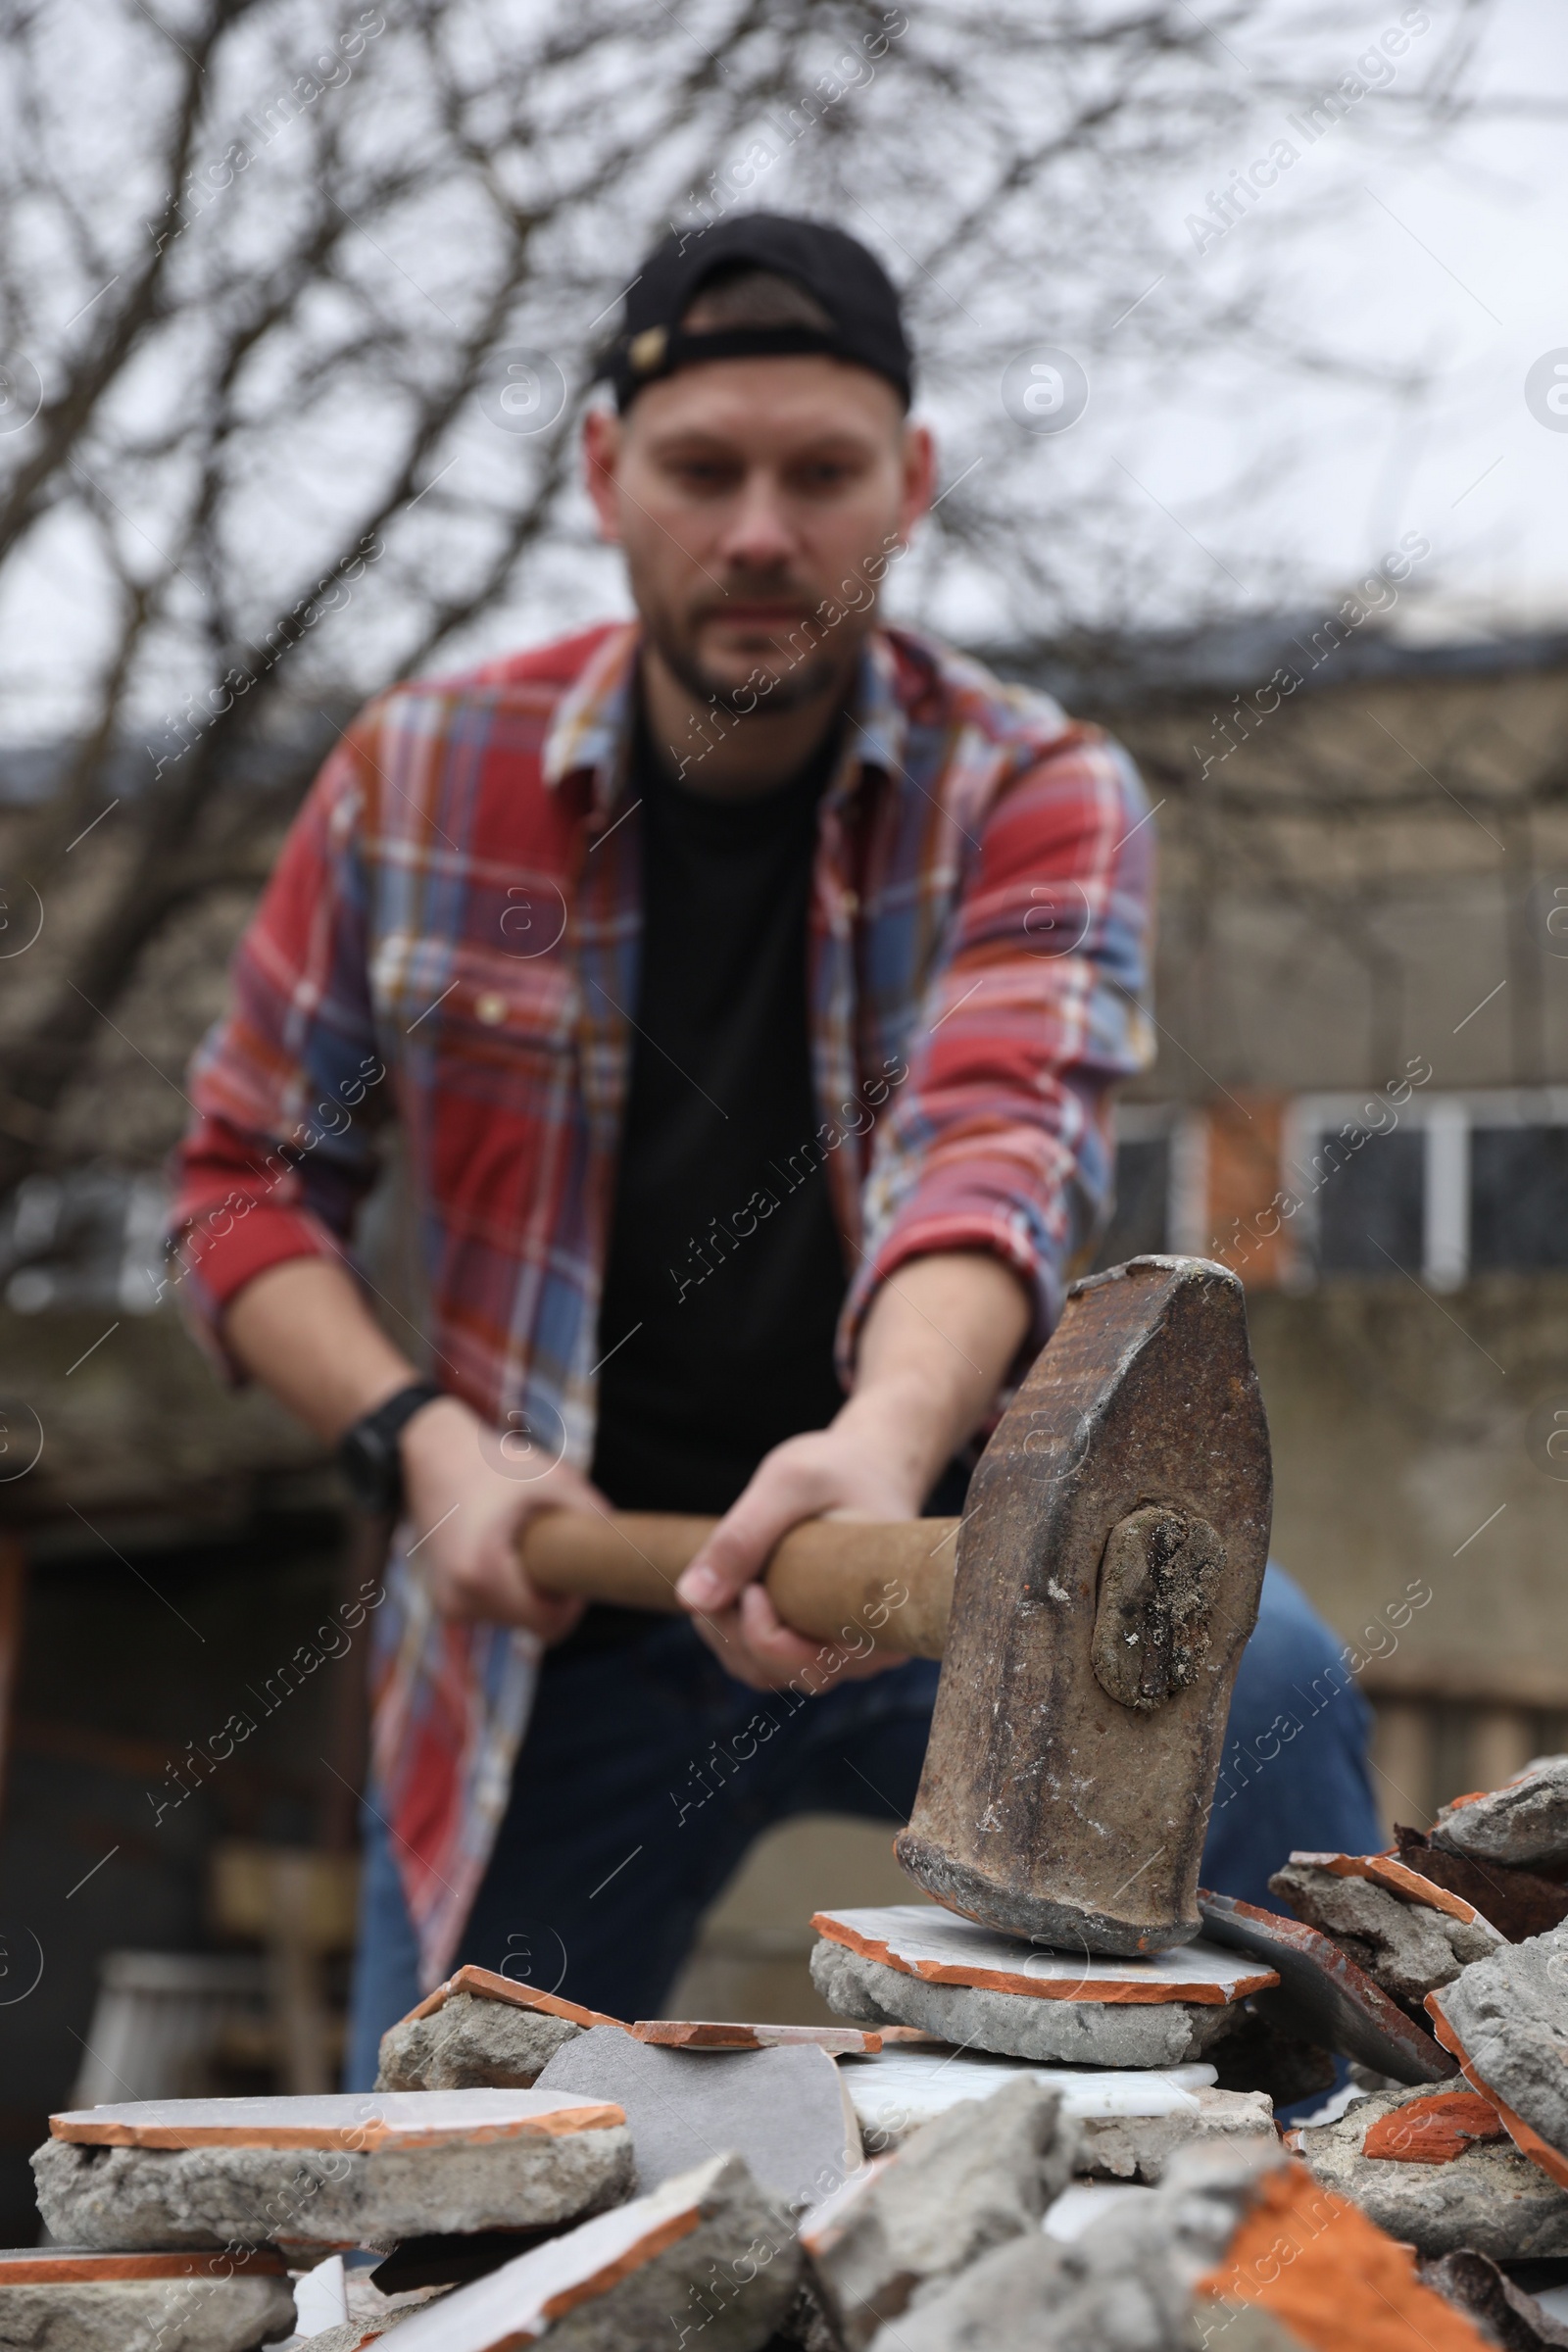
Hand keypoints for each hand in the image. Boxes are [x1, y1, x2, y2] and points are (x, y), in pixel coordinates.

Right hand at [400, 1395, 603, 1640]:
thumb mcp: (553, 1479)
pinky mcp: (446, 1599)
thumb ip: (593, 1514)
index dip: (573, 1604)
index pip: (549, 1626)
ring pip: (514, 1619)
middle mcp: (459, 1599)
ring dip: (528, 1591)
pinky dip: (509, 1588)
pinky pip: (495, 1609)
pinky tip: (503, 1549)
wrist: (432, 1453)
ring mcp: (448, 1603)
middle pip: (532, 1624)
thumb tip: (628, 1549)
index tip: (575, 1566)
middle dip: (550, 1594)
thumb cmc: (494, 1463)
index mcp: (483, 1574)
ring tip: (520, 1542)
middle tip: (551, 1545)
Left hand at [674, 1386, 924, 1691]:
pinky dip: (729, 1627)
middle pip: (778, 1672)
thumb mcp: (790, 1483)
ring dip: (724, 1627)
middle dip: (732, 1626)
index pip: (809, 1667)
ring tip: (729, 1569)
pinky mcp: (812, 1641)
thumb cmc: (838, 1467)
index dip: (763, 1635)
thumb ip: (743, 1536)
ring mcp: (837, 1651)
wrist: (865, 1465)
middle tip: (729, 1566)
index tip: (753, 1584)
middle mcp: (865, 1652)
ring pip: (761, 1671)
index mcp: (879, 1622)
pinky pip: (758, 1659)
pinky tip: (731, 1582)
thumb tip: (689, 1600)